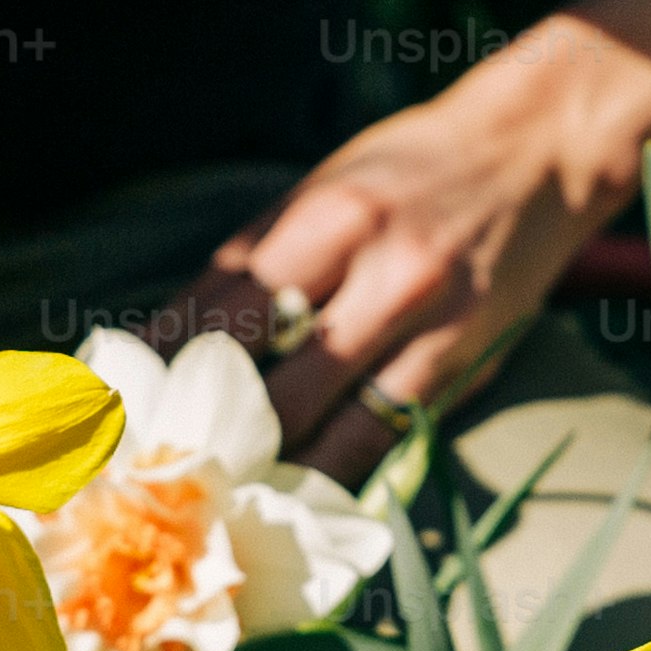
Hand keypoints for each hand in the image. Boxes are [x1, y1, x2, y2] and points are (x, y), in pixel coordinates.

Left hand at [178, 25, 650, 477]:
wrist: (538, 154)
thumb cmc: (413, 169)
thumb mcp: (327, 186)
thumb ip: (260, 258)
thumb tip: (173, 335)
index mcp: (329, 216)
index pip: (223, 306)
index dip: (161, 362)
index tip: (112, 403)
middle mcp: (378, 269)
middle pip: (267, 374)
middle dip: (203, 426)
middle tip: (149, 469)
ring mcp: (426, 322)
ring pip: (322, 419)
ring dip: (262, 462)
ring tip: (208, 497)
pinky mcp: (462, 363)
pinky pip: (383, 435)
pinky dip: (333, 470)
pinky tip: (294, 496)